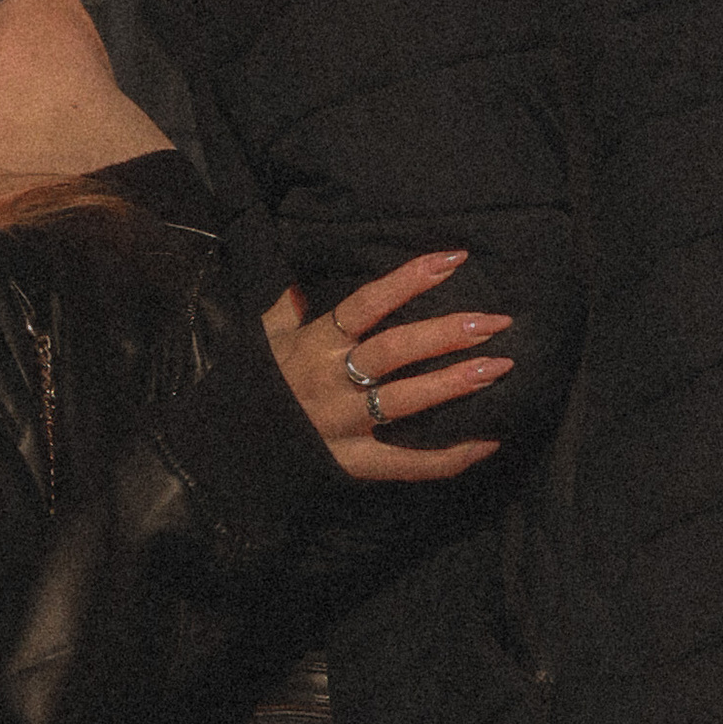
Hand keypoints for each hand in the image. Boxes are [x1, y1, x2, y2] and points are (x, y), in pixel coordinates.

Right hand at [262, 251, 511, 482]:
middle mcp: (331, 381)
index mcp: (314, 344)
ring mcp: (343, 424)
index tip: (455, 259)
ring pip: (405, 401)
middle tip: (495, 321)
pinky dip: (448, 457)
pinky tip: (488, 442)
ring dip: (454, 383)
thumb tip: (301, 279)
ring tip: (498, 367)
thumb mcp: (264, 339)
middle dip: (446, 334)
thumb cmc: (253, 387)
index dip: (409, 279)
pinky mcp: (352, 464)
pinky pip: (405, 463)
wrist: (224, 452)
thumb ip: (285, 306)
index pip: (366, 304)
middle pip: (394, 350)